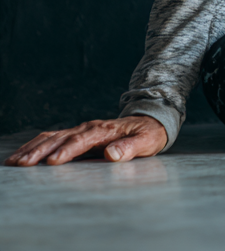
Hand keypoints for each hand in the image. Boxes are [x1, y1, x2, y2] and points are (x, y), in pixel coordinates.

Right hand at [4, 115, 166, 166]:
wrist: (149, 121)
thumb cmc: (148, 133)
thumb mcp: (147, 141)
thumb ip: (131, 147)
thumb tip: (112, 154)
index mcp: (105, 130)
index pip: (82, 140)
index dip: (68, 151)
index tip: (53, 162)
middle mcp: (90, 127)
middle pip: (61, 137)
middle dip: (41, 150)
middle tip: (23, 164)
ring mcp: (81, 130)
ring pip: (53, 136)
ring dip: (33, 148)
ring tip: (15, 161)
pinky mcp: (76, 135)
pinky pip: (53, 137)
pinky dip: (36, 145)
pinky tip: (23, 154)